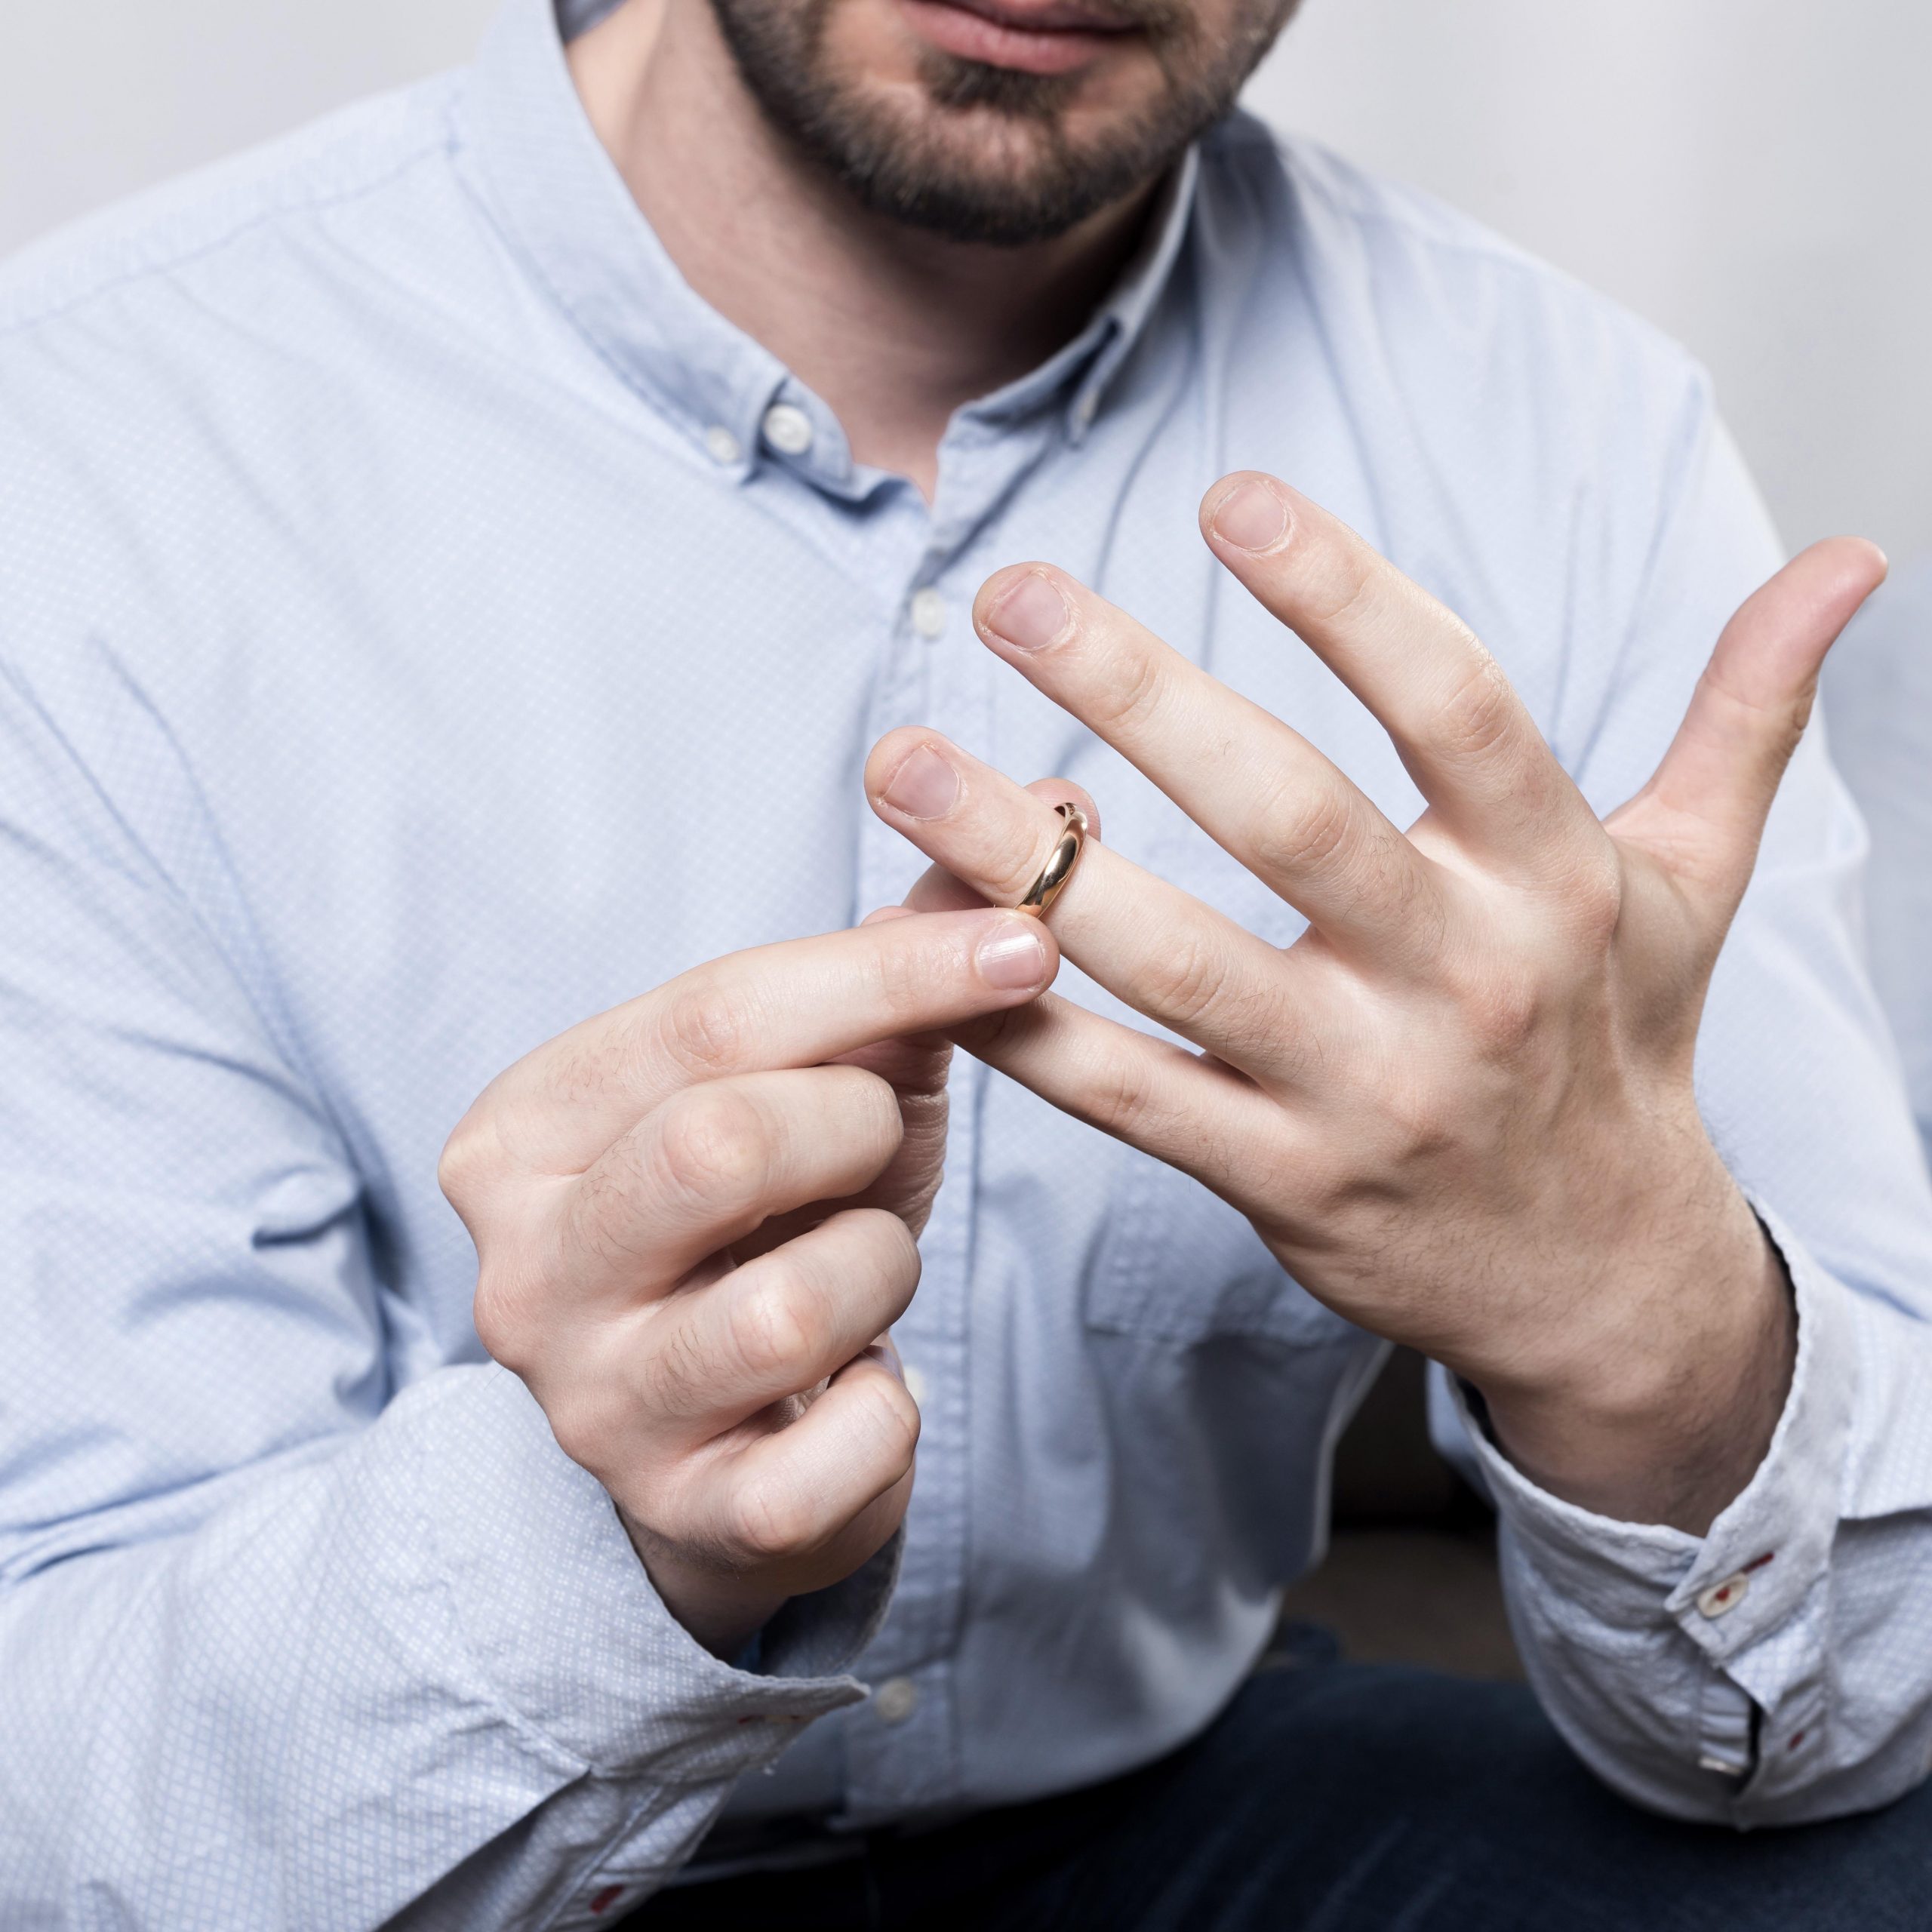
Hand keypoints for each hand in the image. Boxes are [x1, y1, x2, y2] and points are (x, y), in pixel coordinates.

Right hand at [438, 909, 1057, 1654]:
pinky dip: (891, 1409)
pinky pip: (841, 1451)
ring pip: (789, 1304)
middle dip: (855, 1125)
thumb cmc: (771, 1221)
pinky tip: (861, 1389)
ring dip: (878, 1265)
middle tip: (882, 1134)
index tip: (1027, 945)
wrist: (718, 1433)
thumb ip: (906, 958)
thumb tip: (1058, 809)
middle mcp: (524, 1268)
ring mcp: (592, 1406)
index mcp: (527, 1128)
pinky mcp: (682, 1520)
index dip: (887, 972)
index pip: (710, 1015)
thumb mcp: (819, 1080)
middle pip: (724, 1143)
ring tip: (861, 1267)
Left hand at [866, 474, 1884, 1533]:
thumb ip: (1747, 715)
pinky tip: (925, 945)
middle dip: (1143, 698)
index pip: (1458, 708)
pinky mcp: (1282, 1186)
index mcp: (1553, 880)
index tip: (1232, 496)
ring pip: (1174, 964)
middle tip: (1015, 594)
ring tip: (905, 763)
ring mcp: (1364, 1094)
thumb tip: (1852, 557)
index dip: (1347, 597)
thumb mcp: (1696, 884)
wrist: (1606, 1279)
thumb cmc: (1622, 1051)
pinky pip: (1129, 1099)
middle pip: (1288, 819)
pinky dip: (1024, 1026)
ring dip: (1028, 864)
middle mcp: (1462, 982)